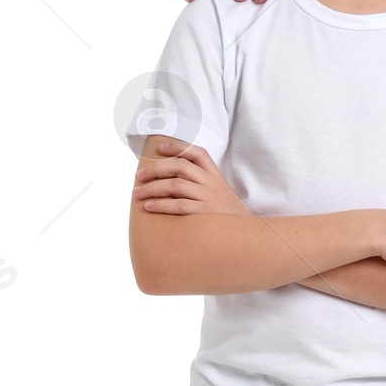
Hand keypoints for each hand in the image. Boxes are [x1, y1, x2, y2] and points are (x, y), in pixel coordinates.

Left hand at [132, 143, 247, 215]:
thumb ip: (204, 186)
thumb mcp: (222, 196)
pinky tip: (148, 207)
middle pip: (179, 166)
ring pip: (175, 185)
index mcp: (216, 177)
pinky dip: (160, 205)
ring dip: (152, 188)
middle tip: (138, 176)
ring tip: (137, 193)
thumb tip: (174, 183)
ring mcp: (209, 198)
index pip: (197, 153)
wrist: (249, 238)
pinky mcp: (205, 214)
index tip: (160, 149)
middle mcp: (212, 184)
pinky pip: (178, 206)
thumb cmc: (229, 219)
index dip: (178, 148)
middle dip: (155, 169)